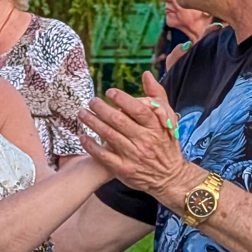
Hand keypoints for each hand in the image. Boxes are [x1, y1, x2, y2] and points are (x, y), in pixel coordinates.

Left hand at [78, 71, 188, 197]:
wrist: (170, 177)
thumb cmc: (166, 145)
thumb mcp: (169, 121)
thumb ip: (158, 96)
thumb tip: (147, 74)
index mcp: (156, 127)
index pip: (138, 109)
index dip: (122, 99)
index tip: (110, 92)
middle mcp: (145, 141)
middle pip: (119, 121)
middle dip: (102, 108)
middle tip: (92, 101)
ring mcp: (133, 156)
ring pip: (108, 135)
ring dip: (92, 122)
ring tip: (82, 113)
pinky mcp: (123, 169)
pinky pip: (103, 156)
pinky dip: (91, 145)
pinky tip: (83, 136)